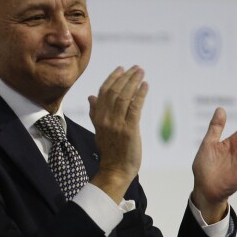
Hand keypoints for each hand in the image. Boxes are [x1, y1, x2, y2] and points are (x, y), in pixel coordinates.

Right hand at [88, 65, 147, 202]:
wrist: (115, 169)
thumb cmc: (110, 151)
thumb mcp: (99, 129)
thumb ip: (95, 112)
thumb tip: (91, 96)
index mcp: (98, 118)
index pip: (103, 92)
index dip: (112, 78)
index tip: (121, 69)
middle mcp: (106, 119)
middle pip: (114, 92)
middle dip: (125, 77)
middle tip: (136, 67)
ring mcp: (117, 124)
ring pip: (124, 97)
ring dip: (134, 82)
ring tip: (141, 72)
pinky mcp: (129, 130)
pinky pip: (134, 108)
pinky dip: (140, 95)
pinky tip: (145, 86)